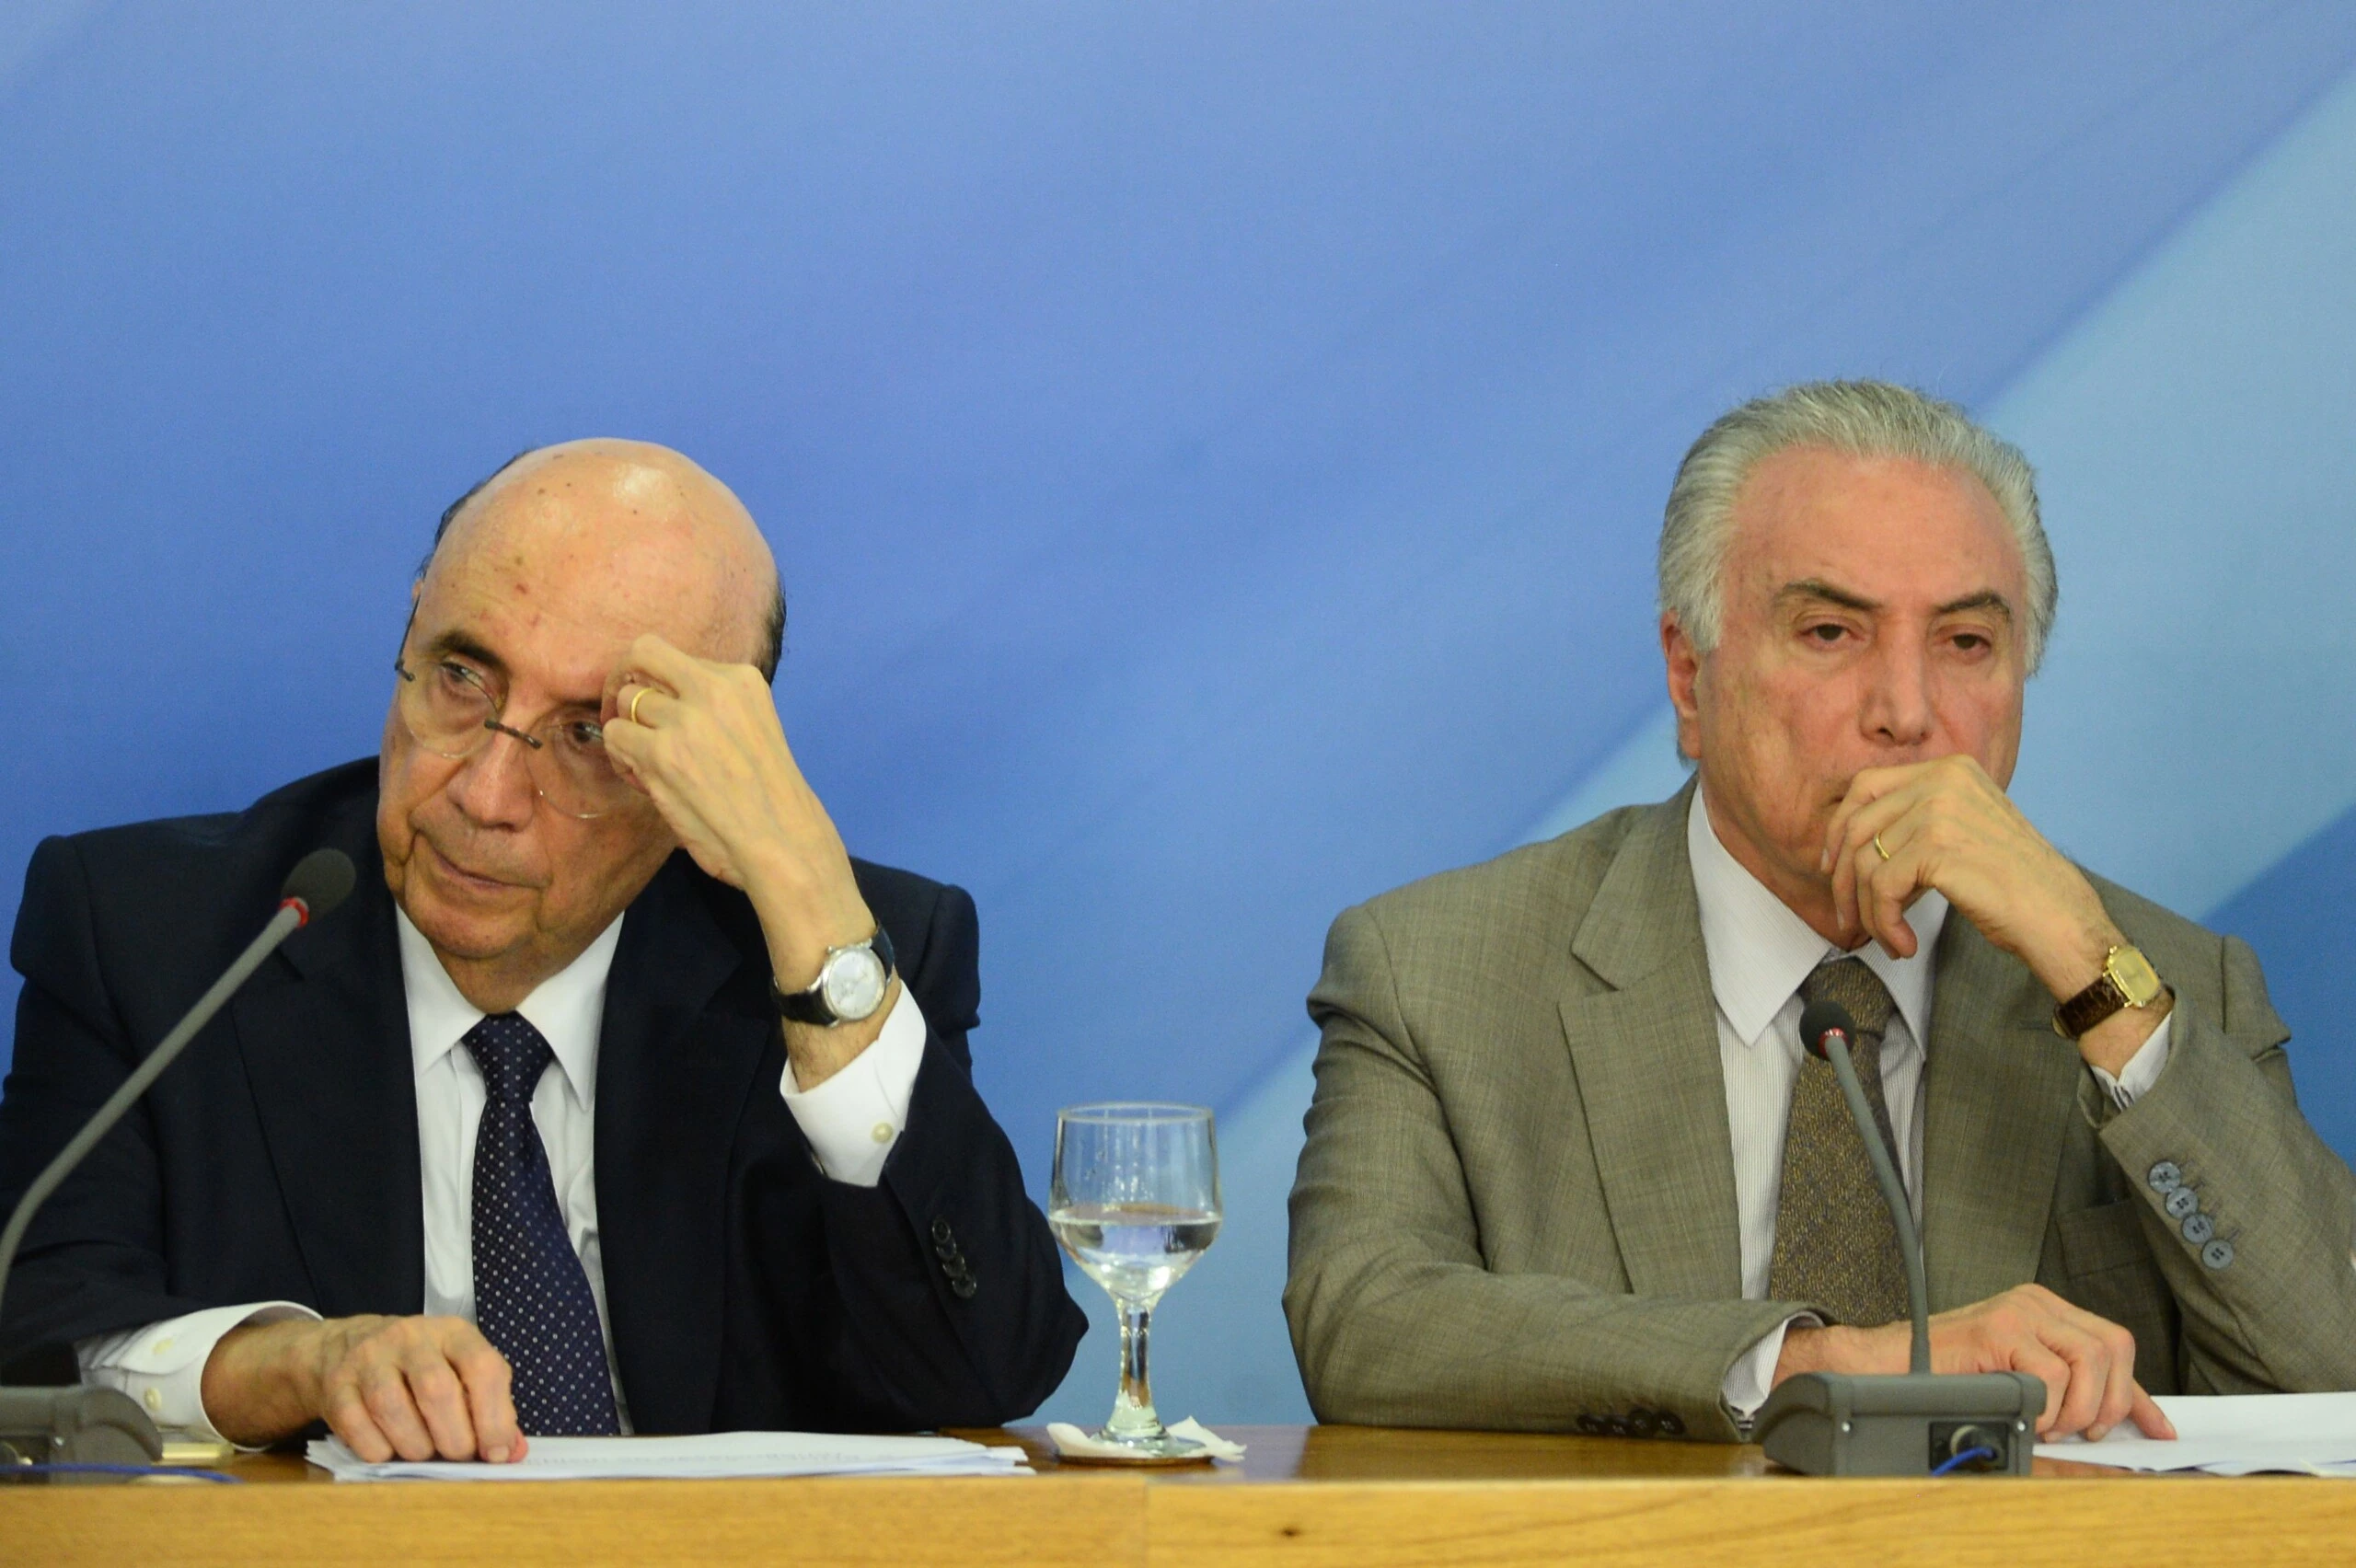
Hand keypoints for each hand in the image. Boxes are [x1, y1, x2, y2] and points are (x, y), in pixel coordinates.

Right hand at [201, 1314, 524, 1461]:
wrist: (343, 1348)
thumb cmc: (416, 1369)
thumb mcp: (459, 1373)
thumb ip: (489, 1409)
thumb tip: (510, 1452)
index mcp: (453, 1332)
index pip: (483, 1367)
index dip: (494, 1417)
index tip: (496, 1452)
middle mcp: (411, 1337)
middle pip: (438, 1391)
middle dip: (454, 1439)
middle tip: (458, 1457)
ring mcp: (369, 1357)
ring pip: (394, 1409)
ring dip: (416, 1447)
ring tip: (424, 1454)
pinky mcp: (336, 1384)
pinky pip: (358, 1428)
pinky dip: (379, 1451)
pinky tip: (389, 1451)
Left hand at [602, 634, 891, 1086]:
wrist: (796, 875)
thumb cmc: (776, 832)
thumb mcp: (748, 760)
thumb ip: (709, 728)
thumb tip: (659, 710)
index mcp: (743, 685)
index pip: (658, 645)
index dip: (635, 671)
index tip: (632, 704)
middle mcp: (716, 690)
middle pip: (630, 658)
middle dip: (614, 691)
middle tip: (619, 734)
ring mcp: (689, 723)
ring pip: (618, 707)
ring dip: (617, 740)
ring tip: (642, 780)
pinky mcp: (671, 761)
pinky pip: (618, 750)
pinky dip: (621, 773)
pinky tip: (649, 802)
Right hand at [1773, 1283, 2175, 1441]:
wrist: (1883, 1369)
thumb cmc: (1941, 1378)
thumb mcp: (2017, 1388)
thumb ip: (2063, 1398)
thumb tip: (2112, 1432)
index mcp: (2043, 1312)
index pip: (2112, 1348)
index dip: (2138, 1395)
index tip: (2156, 1428)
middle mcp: (2035, 1303)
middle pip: (2114, 1346)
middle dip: (2108, 1401)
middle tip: (2080, 1431)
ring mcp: (2017, 1310)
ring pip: (2091, 1358)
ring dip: (2077, 1407)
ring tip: (2047, 1424)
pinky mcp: (1997, 1327)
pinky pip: (2050, 1374)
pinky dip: (2046, 1407)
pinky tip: (2025, 1416)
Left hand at [1818, 756, 2167, 1073]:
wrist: (2059, 916)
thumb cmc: (2013, 885)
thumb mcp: (1963, 830)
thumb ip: (1917, 821)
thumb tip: (1851, 843)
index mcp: (1950, 769)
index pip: (1866, 786)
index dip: (1839, 828)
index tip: (1833, 867)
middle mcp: (1943, 779)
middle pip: (1857, 825)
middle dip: (1843, 878)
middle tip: (1846, 917)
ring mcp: (1940, 810)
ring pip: (1866, 863)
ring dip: (1869, 911)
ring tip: (1888, 938)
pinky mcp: (1937, 848)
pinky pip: (1882, 889)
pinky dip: (1884, 923)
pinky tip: (1903, 943)